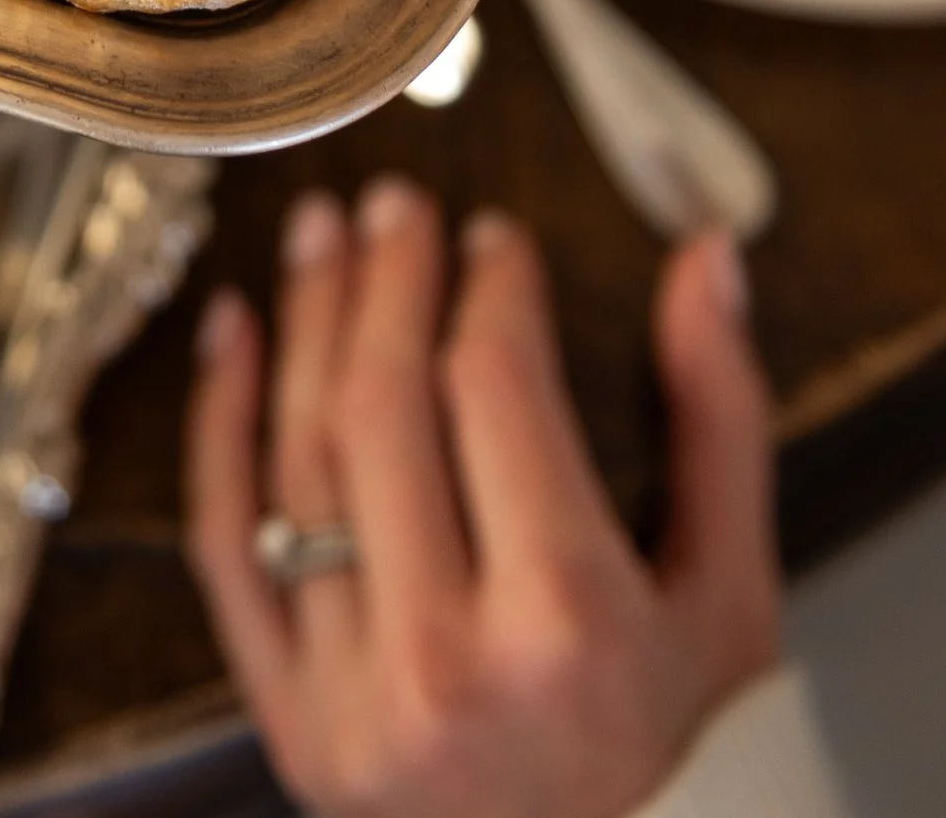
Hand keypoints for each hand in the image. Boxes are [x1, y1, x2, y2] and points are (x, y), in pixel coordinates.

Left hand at [185, 185, 777, 817]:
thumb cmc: (662, 740)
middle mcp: (449, 658)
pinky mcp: (289, 715)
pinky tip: (232, 333)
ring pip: (299, 457)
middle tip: (394, 205)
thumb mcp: (727, 595)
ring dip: (303, 322)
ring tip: (319, 238)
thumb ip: (718, 419)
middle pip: (383, 403)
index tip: (492, 238)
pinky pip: (226, 540)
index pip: (494, 386)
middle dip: (386, 280)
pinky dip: (217, 423)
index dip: (489, 286)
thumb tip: (706, 259)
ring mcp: (354, 693)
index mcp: (566, 619)